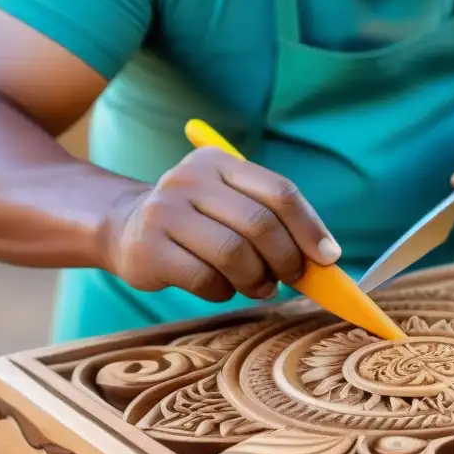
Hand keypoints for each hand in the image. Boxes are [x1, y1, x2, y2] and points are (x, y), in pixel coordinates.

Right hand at [101, 148, 341, 301]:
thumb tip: (324, 257)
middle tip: (290, 277)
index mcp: (219, 162)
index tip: (328, 257)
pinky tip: (221, 287)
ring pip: (233, 255)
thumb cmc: (199, 220)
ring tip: (259, 285)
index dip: (309, 227)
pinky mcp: (148, 248)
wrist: (126, 227)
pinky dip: (223, 291)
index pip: (279, 191)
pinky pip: (204, 279)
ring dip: (256, 280)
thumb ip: (274, 220)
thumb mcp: (232, 203)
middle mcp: (189, 179)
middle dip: (285, 259)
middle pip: (259, 224)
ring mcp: (164, 212)